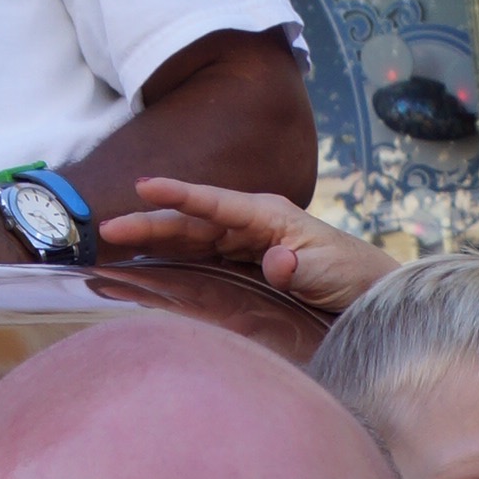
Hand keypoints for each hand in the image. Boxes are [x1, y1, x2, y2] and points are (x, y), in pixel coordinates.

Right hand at [94, 174, 394, 313]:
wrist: (370, 291)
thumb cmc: (350, 274)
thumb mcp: (326, 270)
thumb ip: (297, 266)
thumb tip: (275, 261)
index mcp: (268, 215)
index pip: (216, 203)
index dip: (179, 195)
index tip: (145, 187)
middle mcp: (251, 224)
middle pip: (192, 221)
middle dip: (150, 223)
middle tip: (108, 229)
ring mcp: (245, 243)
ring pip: (191, 238)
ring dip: (154, 240)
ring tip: (115, 244)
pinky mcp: (243, 265)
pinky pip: (202, 258)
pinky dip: (174, 259)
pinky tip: (149, 263)